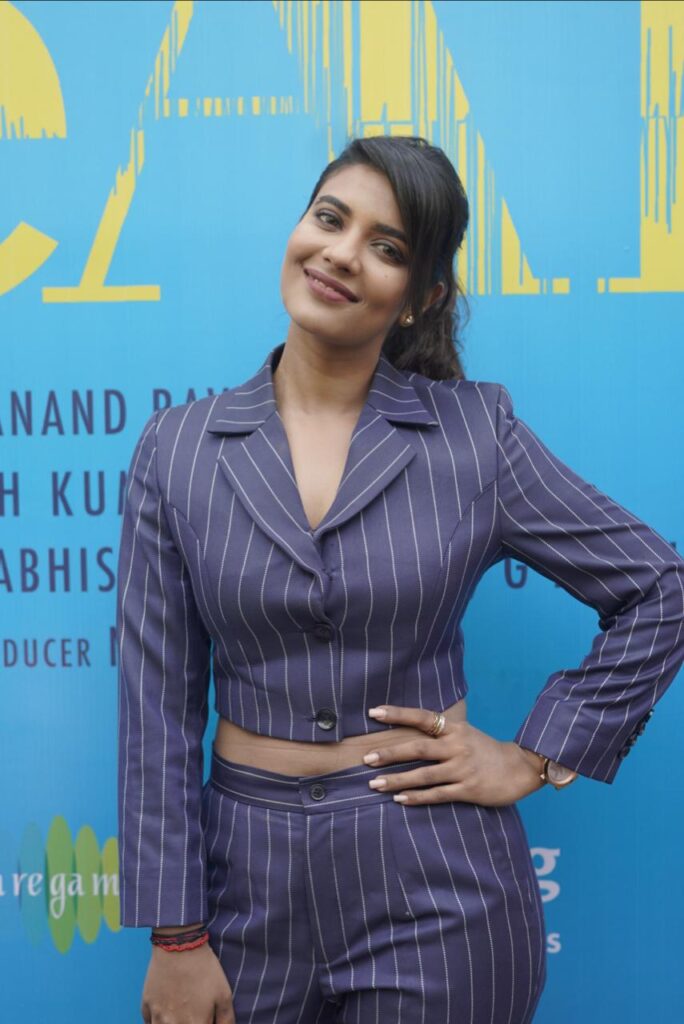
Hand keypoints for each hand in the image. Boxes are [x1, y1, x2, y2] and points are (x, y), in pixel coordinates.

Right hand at [141, 941, 235, 1022]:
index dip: (205, 1023)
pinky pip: (150, 1022)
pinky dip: (157, 1020)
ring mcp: (157, 1017)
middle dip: (189, 1022)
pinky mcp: (146, 1006)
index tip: (205, 1017)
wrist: (180, 946)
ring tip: (180, 1012)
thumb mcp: (224, 994)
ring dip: (171, 1023)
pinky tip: (166, 1009)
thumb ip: (226, 1020)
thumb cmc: (204, 969)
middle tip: (193, 1011)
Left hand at [363, 704, 545, 806]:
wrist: (521, 768)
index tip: (374, 712)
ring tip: (375, 784)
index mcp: (455, 729)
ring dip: (397, 780)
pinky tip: (400, 799)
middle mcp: (457, 746)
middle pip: (417, 748)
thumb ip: (441, 733)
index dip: (398, 714)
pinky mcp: (468, 789)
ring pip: (423, 775)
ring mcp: (462, 768)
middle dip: (389, 754)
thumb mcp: (465, 734)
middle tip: (366, 759)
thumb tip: (408, 733)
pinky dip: (416, 797)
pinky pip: (437, 794)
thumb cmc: (487, 750)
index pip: (422, 717)